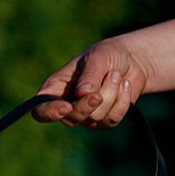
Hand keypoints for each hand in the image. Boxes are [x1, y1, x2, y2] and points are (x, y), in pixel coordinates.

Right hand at [34, 38, 151, 127]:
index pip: (41, 110)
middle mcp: (66, 106)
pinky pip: (112, 119)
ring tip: (116, 74)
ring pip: (96, 117)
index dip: (49, 113)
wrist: (132, 60)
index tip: (65, 107)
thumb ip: (89, 76)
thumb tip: (82, 94)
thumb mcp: (97, 57)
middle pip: (72, 118)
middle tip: (110, 77)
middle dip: (90, 102)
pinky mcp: (104, 120)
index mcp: (55, 89)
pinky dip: (123, 101)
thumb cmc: (108, 55)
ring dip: (111, 93)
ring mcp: (86, 116)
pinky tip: (125, 85)